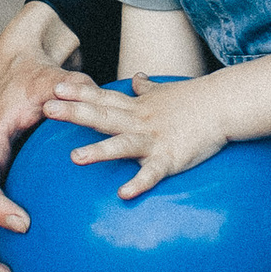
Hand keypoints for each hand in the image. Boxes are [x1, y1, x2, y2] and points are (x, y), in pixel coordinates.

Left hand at [45, 68, 231, 199]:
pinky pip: (152, 173)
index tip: (55, 88)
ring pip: (122, 145)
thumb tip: (139, 78)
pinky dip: (138, 183)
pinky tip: (123, 193)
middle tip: (46, 108)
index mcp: (136, 108)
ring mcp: (153, 140)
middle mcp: (139, 122)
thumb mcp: (165, 91)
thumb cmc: (194, 100)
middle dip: (74, 113)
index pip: (102, 98)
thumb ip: (147, 88)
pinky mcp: (170, 158)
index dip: (78, 94)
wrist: (224, 104)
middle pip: (102, 116)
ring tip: (75, 158)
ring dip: (99, 151)